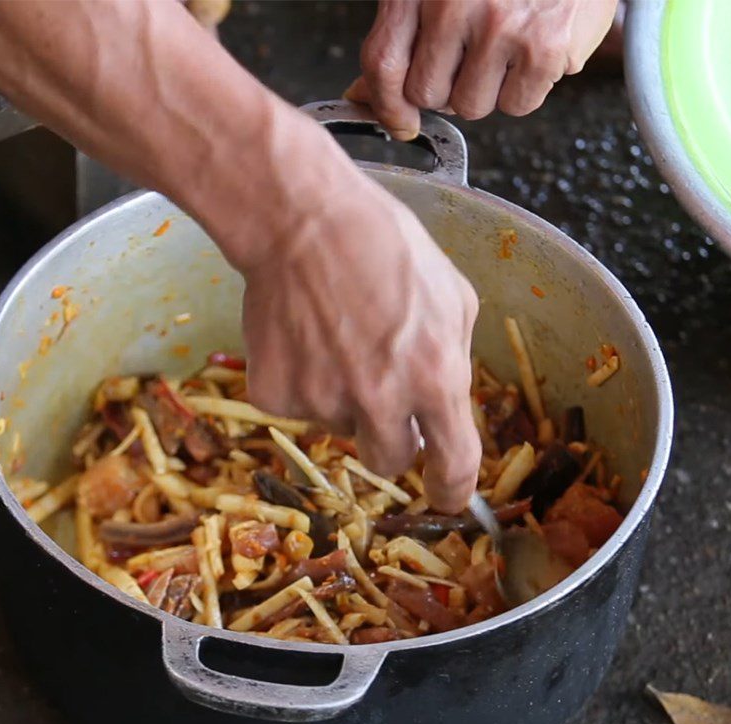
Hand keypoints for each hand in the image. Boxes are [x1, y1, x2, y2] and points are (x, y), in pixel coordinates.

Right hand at [239, 137, 480, 512]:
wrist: (300, 220)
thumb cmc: (385, 245)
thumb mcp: (453, 295)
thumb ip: (455, 358)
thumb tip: (446, 400)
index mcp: (436, 377)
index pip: (454, 463)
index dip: (451, 489)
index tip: (445, 496)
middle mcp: (380, 400)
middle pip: (389, 461)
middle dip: (390, 438)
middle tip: (378, 392)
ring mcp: (321, 400)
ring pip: (339, 424)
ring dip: (343, 394)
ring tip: (336, 333)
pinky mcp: (274, 394)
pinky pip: (295, 404)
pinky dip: (301, 378)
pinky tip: (303, 335)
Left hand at [345, 0, 618, 138]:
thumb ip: (400, 37)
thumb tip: (362, 96)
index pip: (383, 64)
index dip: (387, 104)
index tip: (400, 121)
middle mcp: (452, 2)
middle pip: (427, 94)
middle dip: (448, 88)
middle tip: (473, 56)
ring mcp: (499, 24)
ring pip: (471, 107)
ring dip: (488, 89)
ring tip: (507, 47)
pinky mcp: (543, 46)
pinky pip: (517, 105)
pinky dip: (526, 89)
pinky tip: (534, 50)